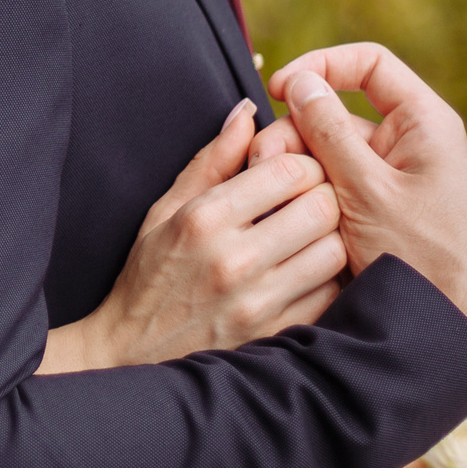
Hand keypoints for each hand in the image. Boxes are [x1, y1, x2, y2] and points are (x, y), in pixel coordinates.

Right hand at [40, 99, 348, 373]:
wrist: (131, 355)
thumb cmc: (150, 275)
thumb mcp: (166, 210)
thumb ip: (212, 161)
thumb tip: (246, 111)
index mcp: (204, 218)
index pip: (287, 169)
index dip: (302, 161)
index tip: (296, 170)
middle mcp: (233, 258)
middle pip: (321, 206)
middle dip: (324, 194)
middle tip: (312, 199)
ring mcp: (258, 302)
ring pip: (335, 250)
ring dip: (331, 238)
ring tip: (312, 236)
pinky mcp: (275, 335)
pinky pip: (331, 295)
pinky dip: (328, 279)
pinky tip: (308, 274)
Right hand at [262, 44, 466, 369]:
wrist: (451, 327)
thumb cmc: (426, 260)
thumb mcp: (369, 192)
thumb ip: (329, 133)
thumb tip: (299, 83)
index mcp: (421, 124)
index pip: (368, 64)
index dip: (320, 66)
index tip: (279, 89)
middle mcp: (407, 145)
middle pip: (336, 114)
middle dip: (294, 132)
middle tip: (261, 163)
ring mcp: (390, 179)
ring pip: (327, 153)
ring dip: (296, 169)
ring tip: (271, 199)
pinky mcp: (375, 210)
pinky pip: (332, 187)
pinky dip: (308, 194)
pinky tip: (286, 217)